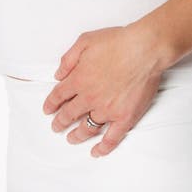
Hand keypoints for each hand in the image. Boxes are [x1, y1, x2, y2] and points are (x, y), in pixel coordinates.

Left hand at [42, 24, 163, 157]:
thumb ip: (68, 58)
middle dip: (60, 121)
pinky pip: (112, 138)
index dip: (51, 104)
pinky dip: (103, 147)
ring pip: (87, 128)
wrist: (144, 49)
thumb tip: (58, 74)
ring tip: (71, 138)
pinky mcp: (124, 117)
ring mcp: (107, 110)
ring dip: (77, 135)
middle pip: (69, 114)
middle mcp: (90, 97)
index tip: (48, 110)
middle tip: (56, 126)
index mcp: (79, 79)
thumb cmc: (117, 41)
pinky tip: (97, 151)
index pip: (59, 96)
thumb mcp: (85, 40)